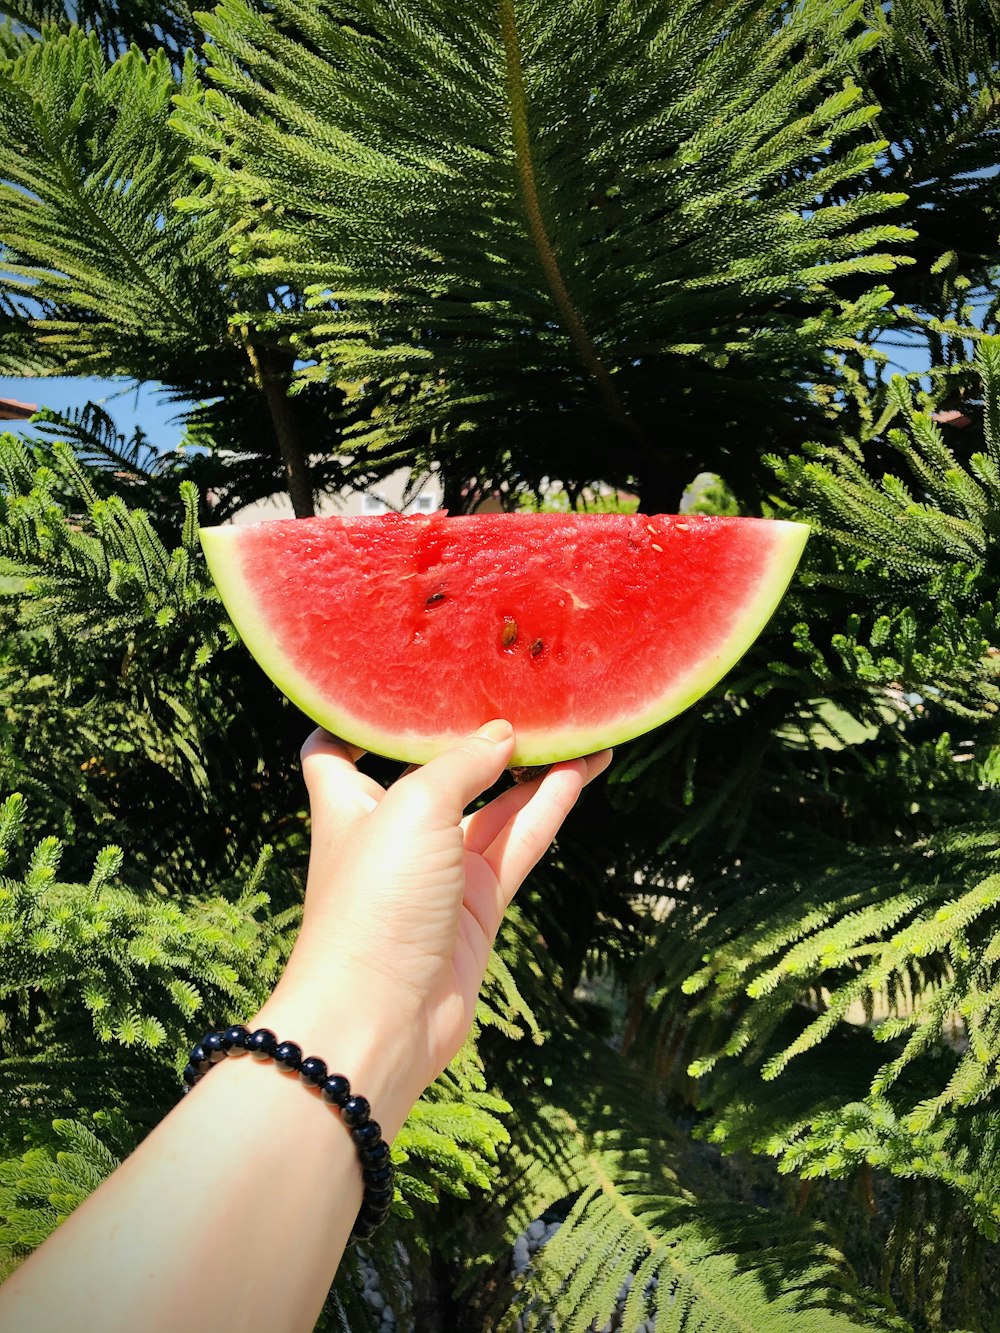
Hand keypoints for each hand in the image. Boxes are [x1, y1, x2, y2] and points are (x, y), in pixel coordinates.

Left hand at [277, 720, 610, 1095]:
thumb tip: (502, 734)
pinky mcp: (477, 903)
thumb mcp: (411, 808)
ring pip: (491, 804)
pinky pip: (518, 841)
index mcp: (348, 802)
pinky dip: (549, 806)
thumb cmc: (372, 904)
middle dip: (471, 733)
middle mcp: (391, 831)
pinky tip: (582, 769)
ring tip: (574, 722)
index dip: (358, 717)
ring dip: (530, 767)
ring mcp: (437, 869)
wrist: (380, 1019)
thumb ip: (459, 764)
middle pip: (435, 769)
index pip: (336, 748)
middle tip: (517, 688)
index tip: (395, 680)